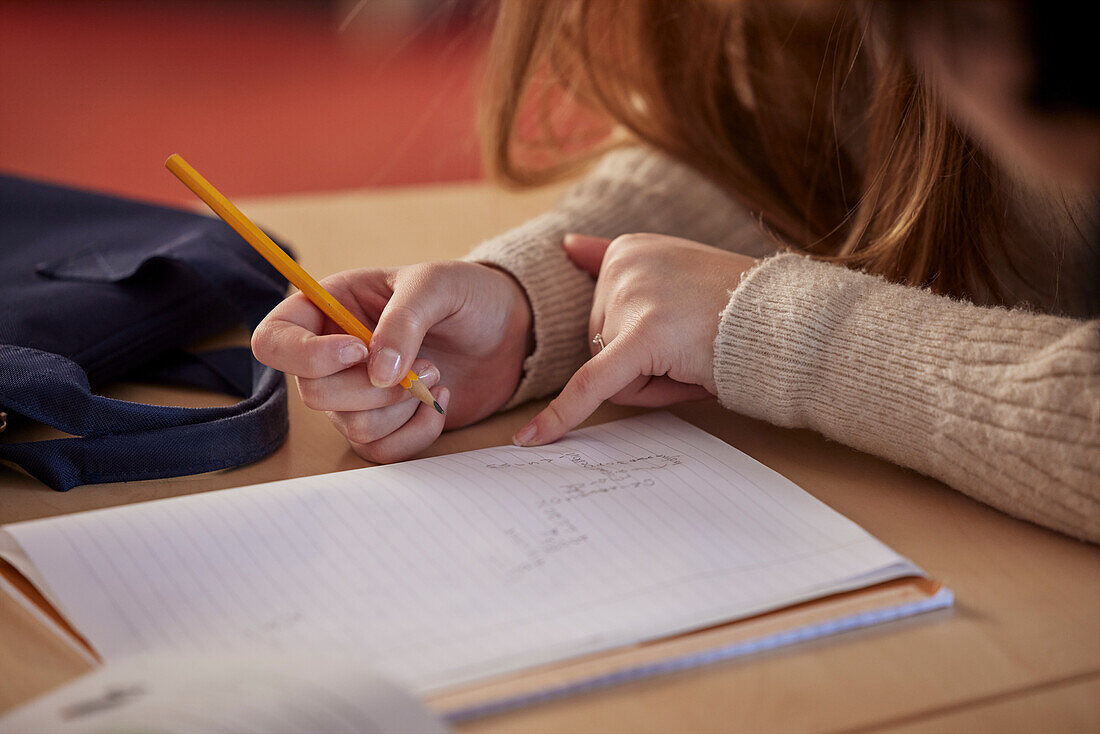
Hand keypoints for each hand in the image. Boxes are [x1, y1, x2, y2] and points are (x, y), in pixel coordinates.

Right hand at [252, 260, 531, 462]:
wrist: (510, 332)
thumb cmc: (468, 296)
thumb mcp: (436, 286)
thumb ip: (403, 321)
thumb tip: (376, 371)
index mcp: (328, 307)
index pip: (273, 340)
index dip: (305, 355)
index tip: (358, 350)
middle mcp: (332, 356)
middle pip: (313, 393)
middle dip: (372, 387)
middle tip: (423, 365)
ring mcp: (357, 395)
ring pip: (349, 426)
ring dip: (400, 407)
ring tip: (438, 377)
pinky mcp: (387, 426)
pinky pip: (380, 451)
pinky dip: (415, 433)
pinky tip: (441, 404)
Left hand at [513, 233, 758, 446]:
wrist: (790, 324)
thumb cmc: (737, 311)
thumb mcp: (673, 274)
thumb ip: (614, 262)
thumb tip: (564, 245)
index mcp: (628, 250)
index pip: (606, 322)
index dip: (644, 346)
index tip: (683, 331)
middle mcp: (625, 265)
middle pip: (603, 350)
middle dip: (645, 368)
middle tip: (697, 350)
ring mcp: (633, 298)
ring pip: (611, 376)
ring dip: (654, 385)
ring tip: (699, 358)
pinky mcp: (642, 335)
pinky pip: (592, 386)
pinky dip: (564, 416)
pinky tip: (532, 439)